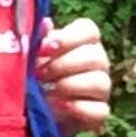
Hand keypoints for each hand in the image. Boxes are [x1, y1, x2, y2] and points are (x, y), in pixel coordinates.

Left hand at [39, 17, 110, 136]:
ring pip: (100, 82)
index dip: (70, 38)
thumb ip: (39, 40)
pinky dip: (78, 108)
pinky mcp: (99, 113)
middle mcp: (98, 63)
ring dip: (70, 85)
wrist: (36, 112)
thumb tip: (45, 23)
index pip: (89, 31)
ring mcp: (101, 88)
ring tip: (47, 91)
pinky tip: (59, 105)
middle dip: (64, 65)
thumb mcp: (34, 57)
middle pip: (95, 56)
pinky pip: (100, 110)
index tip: (47, 48)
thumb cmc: (37, 76)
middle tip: (40, 74)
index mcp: (84, 42)